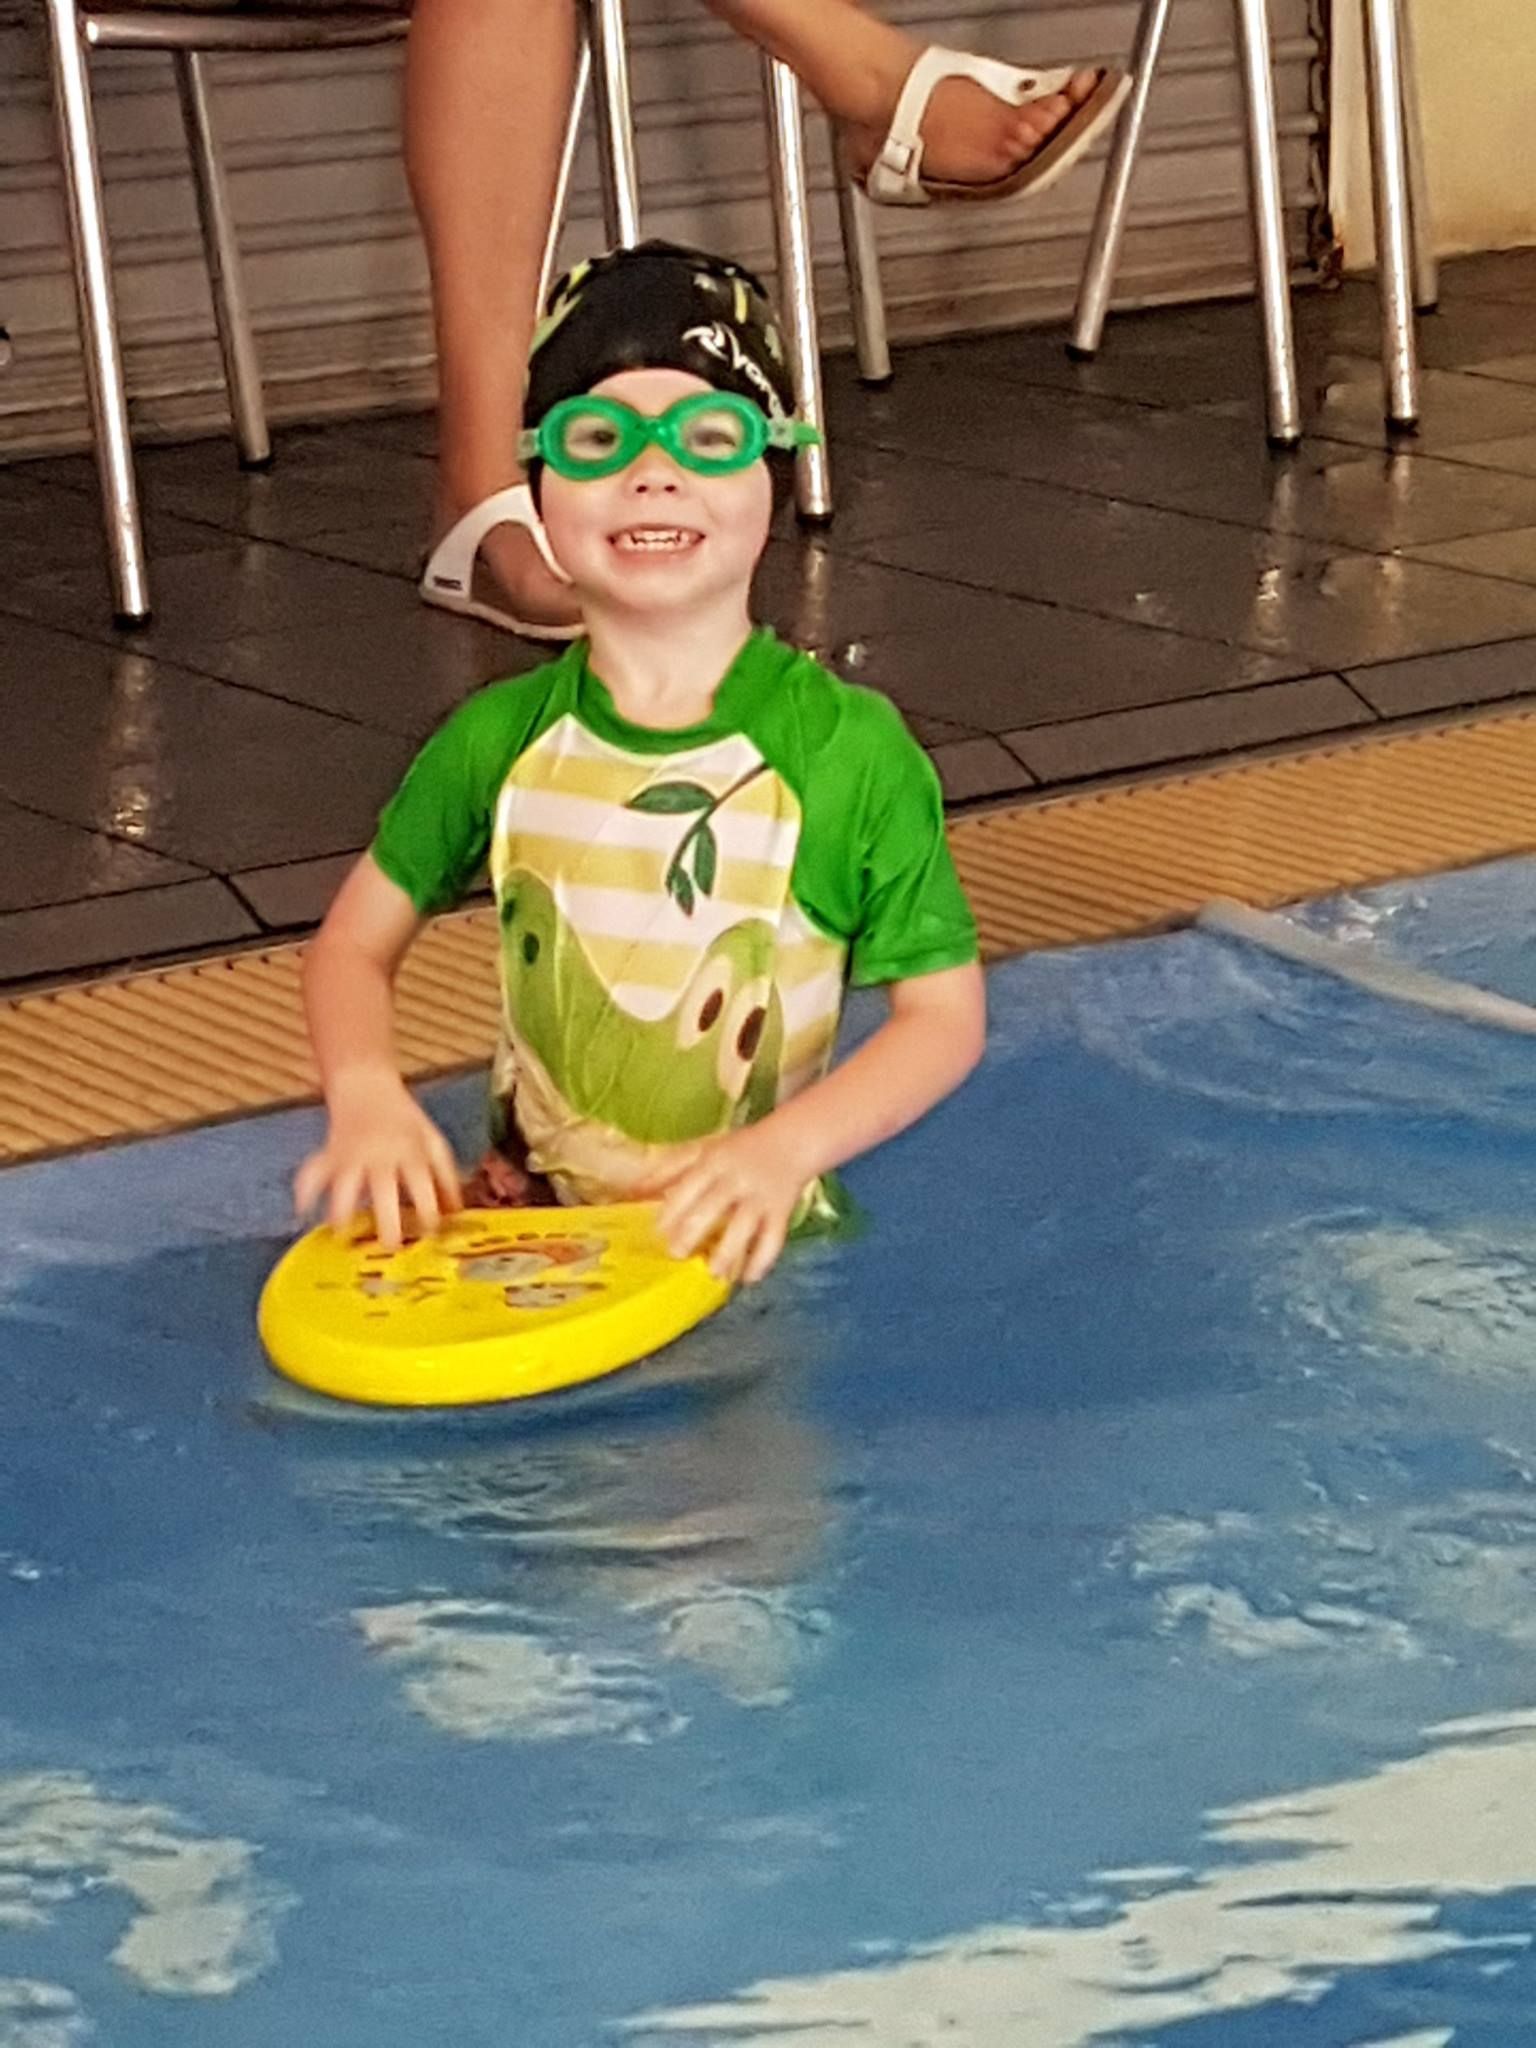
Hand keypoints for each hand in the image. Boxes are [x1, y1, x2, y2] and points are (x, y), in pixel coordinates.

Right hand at [294, 1074, 461, 1247]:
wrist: (367, 1085)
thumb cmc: (404, 1121)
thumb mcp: (432, 1141)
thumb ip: (446, 1176)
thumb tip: (455, 1213)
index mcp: (410, 1151)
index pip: (422, 1183)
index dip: (428, 1210)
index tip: (430, 1234)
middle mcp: (379, 1154)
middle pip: (383, 1188)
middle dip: (386, 1219)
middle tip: (390, 1247)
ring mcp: (351, 1154)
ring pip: (343, 1183)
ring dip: (341, 1209)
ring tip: (342, 1236)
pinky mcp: (328, 1154)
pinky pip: (312, 1172)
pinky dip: (305, 1191)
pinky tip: (303, 1213)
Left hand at [649, 1121, 810, 1285]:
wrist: (791, 1141)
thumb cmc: (738, 1149)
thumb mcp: (704, 1149)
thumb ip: (670, 1167)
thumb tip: (634, 1188)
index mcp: (714, 1162)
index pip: (689, 1186)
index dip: (672, 1210)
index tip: (657, 1232)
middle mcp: (737, 1179)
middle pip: (713, 1207)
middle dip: (692, 1232)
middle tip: (676, 1254)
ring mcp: (760, 1197)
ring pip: (745, 1226)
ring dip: (728, 1251)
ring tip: (713, 1273)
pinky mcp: (781, 1212)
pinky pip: (774, 1239)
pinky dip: (762, 1261)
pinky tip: (747, 1278)